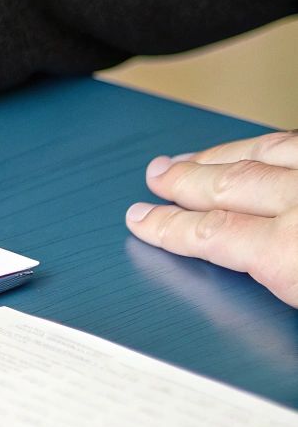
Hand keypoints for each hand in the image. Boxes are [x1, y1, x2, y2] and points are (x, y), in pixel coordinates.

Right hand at [128, 131, 297, 306]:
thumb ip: (275, 284)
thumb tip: (247, 278)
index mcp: (289, 252)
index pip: (211, 233)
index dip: (170, 226)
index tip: (143, 220)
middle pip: (227, 185)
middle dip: (184, 181)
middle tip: (158, 176)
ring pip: (261, 153)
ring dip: (219, 155)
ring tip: (193, 158)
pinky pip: (293, 142)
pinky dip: (266, 146)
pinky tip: (255, 150)